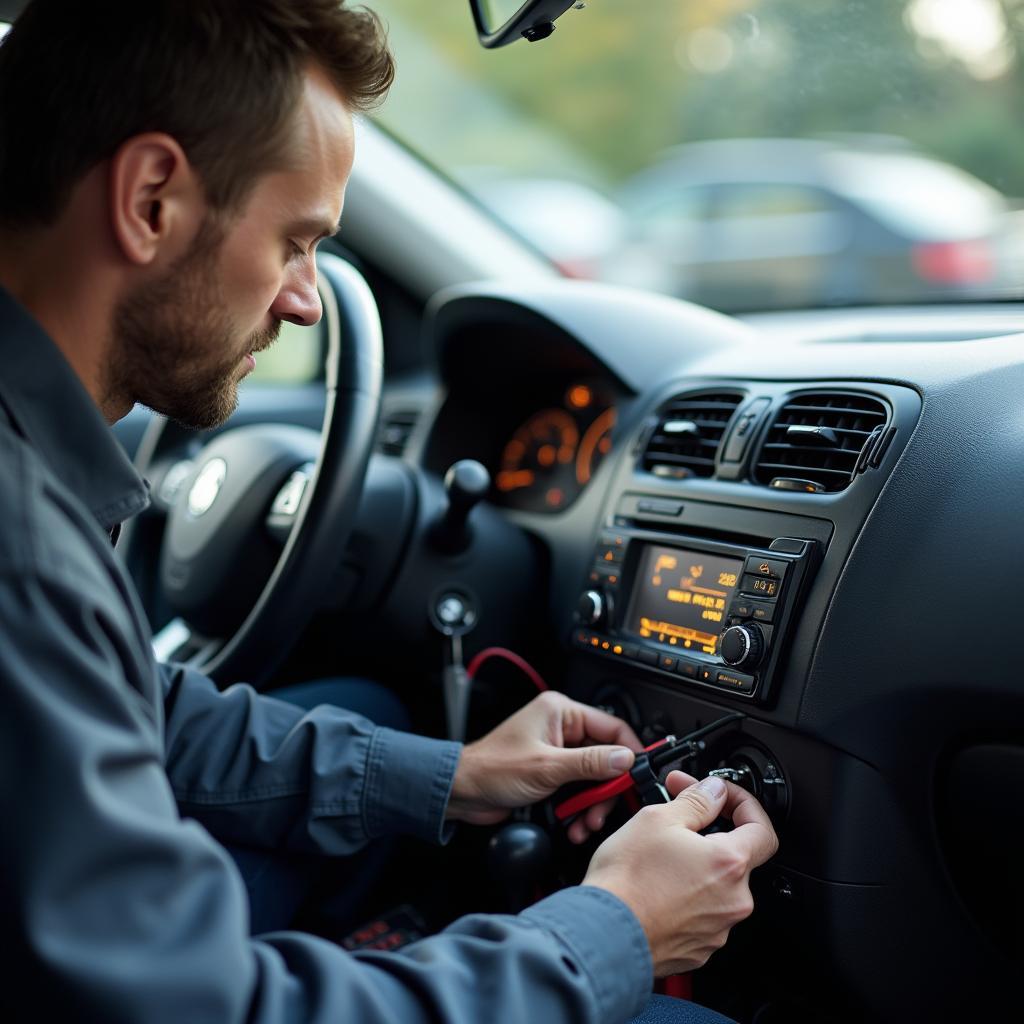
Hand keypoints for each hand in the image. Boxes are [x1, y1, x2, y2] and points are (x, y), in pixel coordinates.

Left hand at [446, 691, 641, 841]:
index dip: (628, 751)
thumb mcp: (547, 767)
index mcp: (561, 712)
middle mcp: (561, 728)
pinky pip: (578, 789)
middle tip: (603, 809)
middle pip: (605, 756)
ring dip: (592, 803)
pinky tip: (574, 824)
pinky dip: (579, 808)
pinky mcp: (552, 773)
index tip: (638, 775)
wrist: (461, 792)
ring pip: (593, 777)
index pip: (611, 725)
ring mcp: (557, 752)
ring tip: (585, 822)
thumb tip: (624, 759)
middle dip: (606, 788)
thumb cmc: (491, 769)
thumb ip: (589, 763)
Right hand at [583, 771, 777, 975]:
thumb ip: (696, 800)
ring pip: (717, 885)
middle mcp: (732, 901)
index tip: (720, 796)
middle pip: (737, 856)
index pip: (762, 828)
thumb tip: (713, 791)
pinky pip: (703, 912)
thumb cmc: (626, 882)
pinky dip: (687, 894)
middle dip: (711, 833)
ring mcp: (717, 928)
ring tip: (661, 855)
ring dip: (697, 865)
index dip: (743, 804)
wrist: (604, 934)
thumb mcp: (657, 819)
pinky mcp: (699, 948)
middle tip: (679, 818)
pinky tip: (659, 884)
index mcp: (729, 864)